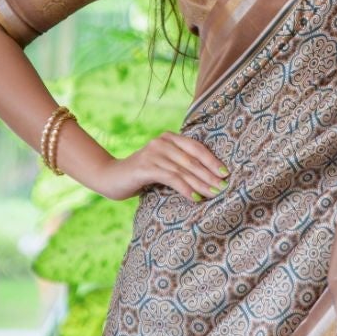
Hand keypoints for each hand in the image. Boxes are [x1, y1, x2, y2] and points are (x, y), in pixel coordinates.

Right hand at [91, 132, 230, 202]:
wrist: (111, 178)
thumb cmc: (141, 175)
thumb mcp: (162, 165)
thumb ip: (179, 165)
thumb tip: (209, 178)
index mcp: (168, 138)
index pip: (196, 147)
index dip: (212, 160)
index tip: (225, 174)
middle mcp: (162, 142)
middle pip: (192, 159)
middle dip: (210, 175)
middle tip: (224, 187)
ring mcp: (153, 153)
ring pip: (184, 169)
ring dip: (201, 183)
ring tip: (214, 194)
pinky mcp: (145, 167)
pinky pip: (171, 177)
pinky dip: (185, 188)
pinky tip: (195, 197)